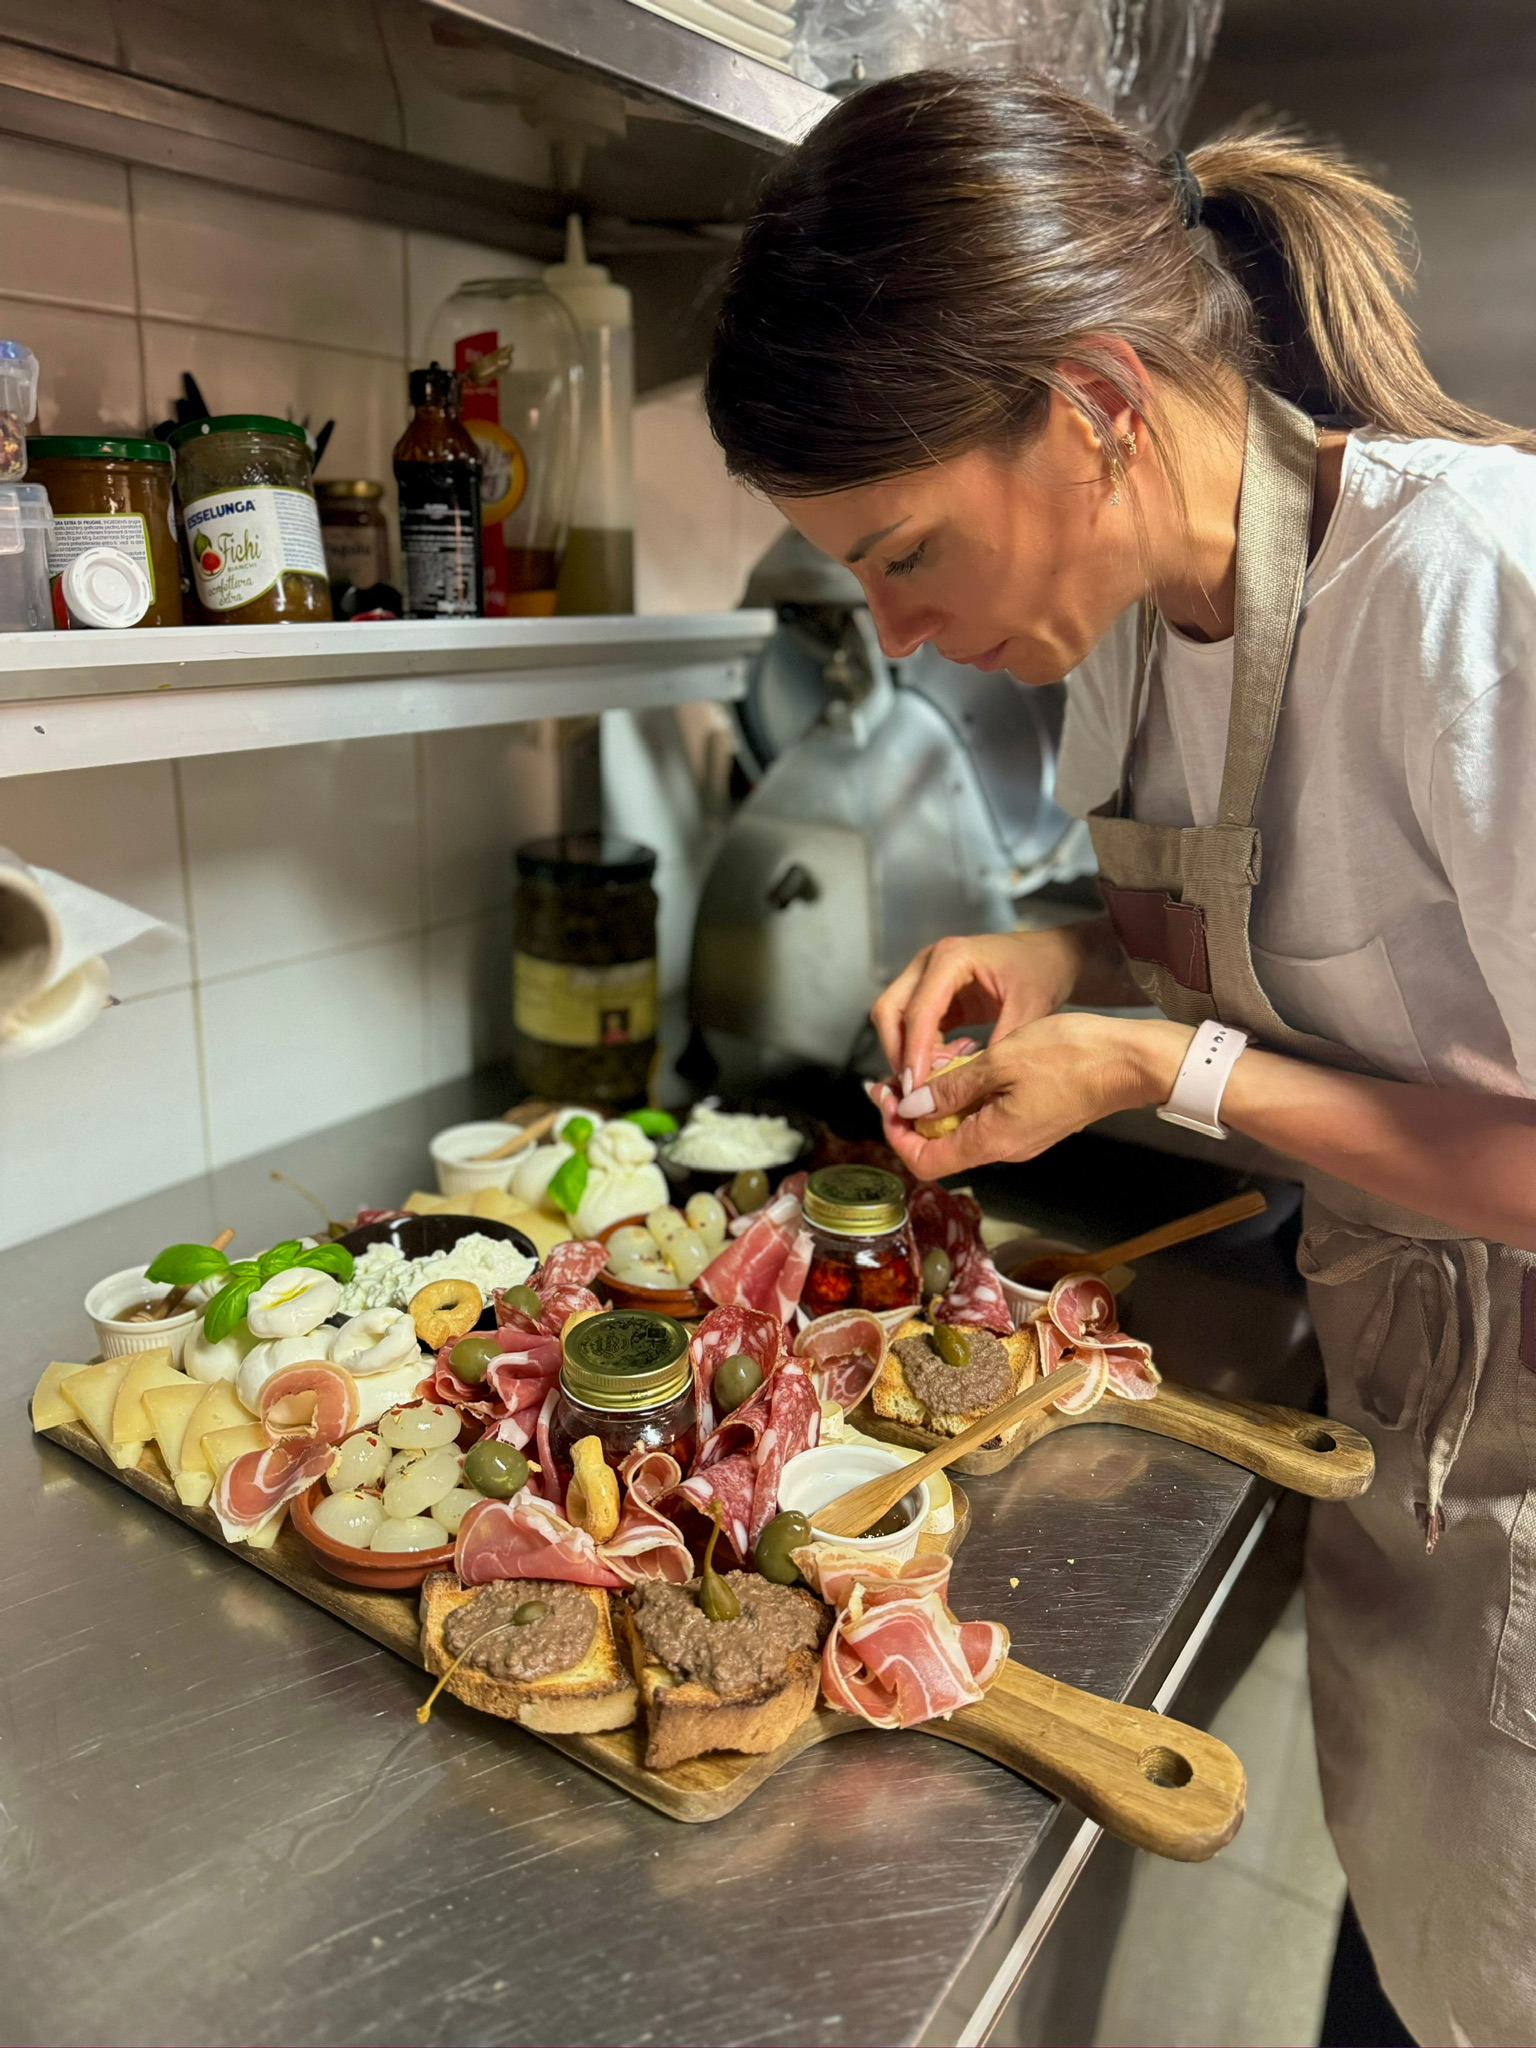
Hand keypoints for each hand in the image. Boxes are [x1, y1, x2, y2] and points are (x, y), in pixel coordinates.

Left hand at [869, 1013, 1192, 1178]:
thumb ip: (952, 1088)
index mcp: (992, 1140)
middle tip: (900, 1075)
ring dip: (940, 1100)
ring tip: (933, 1062)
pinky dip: (967, 1094)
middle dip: (913, 1112)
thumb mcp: (1000, 1061)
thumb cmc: (1072, 1056)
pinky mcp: (1033, 1120)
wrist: (1129, 1060)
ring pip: (962, 1128)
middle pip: (939, 1145)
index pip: (924, 1161)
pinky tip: (967, 1062)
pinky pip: (987, 1116)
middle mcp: (1004, 1148)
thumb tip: (913, 1105)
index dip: (896, 1133)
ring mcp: (1020, 1136)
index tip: (886, 1098)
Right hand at [870, 929, 1086, 1092]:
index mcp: (952, 958)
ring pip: (895, 1019)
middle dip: (898, 1052)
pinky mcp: (934, 993)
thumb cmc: (1043, 971)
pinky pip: (913, 1025)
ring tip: (939, 1077)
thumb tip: (972, 1082)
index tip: (918, 1088)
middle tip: (918, 1088)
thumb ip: (1000, 1043)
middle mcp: (930, 962)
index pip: (918, 1010)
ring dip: (907, 1052)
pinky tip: (950, 1062)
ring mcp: (927, 976)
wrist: (1054, 956)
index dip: (914, 1052)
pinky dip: (921, 1048)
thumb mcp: (1028, 1008)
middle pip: (889, 1011)